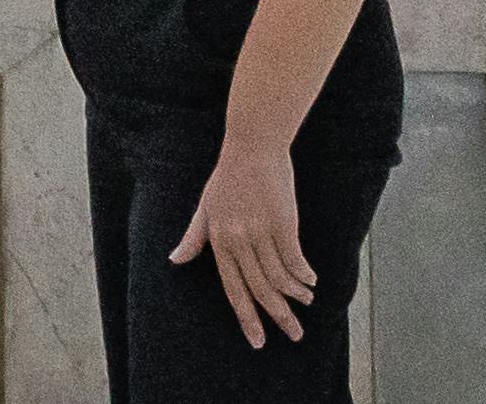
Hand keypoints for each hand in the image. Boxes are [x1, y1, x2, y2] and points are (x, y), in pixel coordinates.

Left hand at [169, 130, 316, 350]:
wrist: (252, 145)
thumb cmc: (228, 176)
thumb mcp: (205, 207)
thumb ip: (194, 237)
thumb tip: (174, 260)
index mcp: (219, 241)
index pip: (234, 290)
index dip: (247, 317)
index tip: (259, 340)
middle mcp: (238, 241)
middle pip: (260, 289)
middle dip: (279, 316)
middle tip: (295, 335)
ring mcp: (260, 231)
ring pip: (279, 276)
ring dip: (295, 294)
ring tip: (306, 301)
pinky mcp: (282, 221)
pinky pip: (294, 258)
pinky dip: (304, 273)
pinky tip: (311, 281)